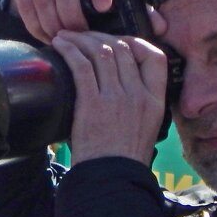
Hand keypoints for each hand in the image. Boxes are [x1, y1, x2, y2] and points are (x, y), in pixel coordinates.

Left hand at [51, 30, 167, 164]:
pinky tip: (60, 45)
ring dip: (80, 39)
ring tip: (66, 37)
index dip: (136, 42)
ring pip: (101, 52)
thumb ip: (140, 101)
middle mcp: (138, 95)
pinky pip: (82, 66)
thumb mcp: (146, 126)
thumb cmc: (123, 157)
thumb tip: (123, 78)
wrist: (111, 179)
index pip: (155, 56)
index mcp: (155, 100)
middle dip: (100, 36)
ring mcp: (116, 98)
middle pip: (122, 48)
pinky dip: (70, 50)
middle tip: (83, 37)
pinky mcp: (92, 104)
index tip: (118, 41)